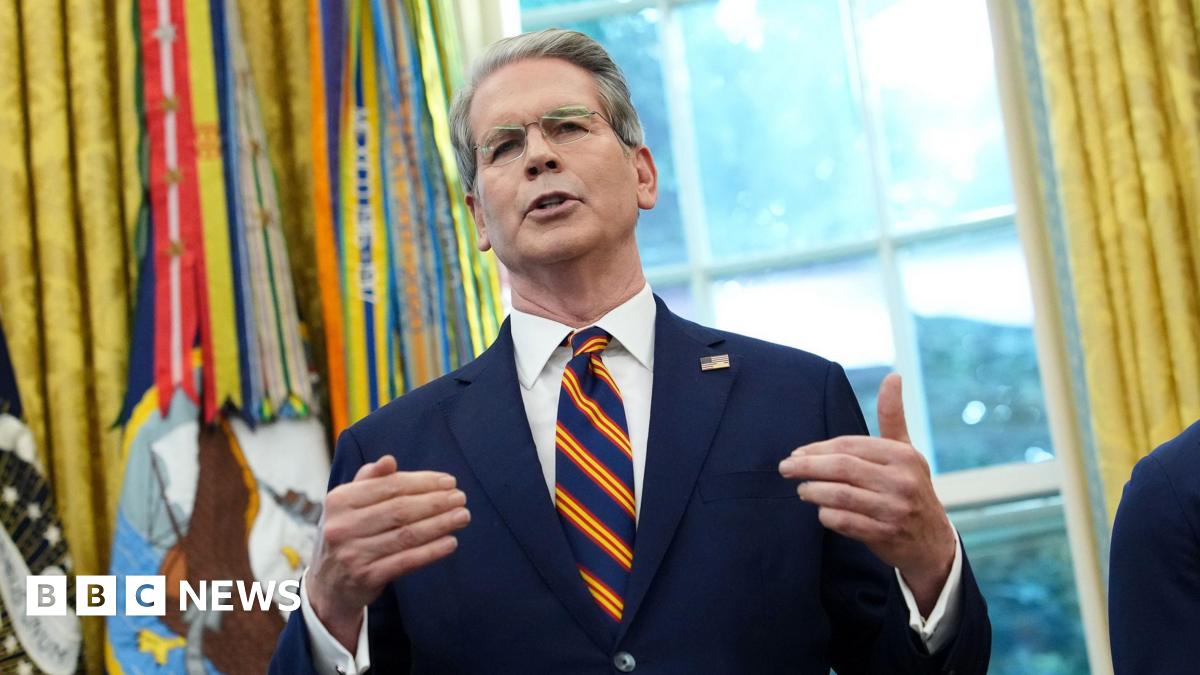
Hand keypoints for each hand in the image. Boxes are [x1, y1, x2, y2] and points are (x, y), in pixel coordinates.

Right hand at [306, 455, 469, 648]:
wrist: (328, 586)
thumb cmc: (347, 534)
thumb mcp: (348, 505)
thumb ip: (369, 480)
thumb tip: (389, 461)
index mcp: (339, 500)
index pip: (389, 486)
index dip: (423, 482)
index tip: (449, 481)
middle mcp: (343, 526)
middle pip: (400, 510)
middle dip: (436, 502)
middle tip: (461, 498)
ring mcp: (353, 553)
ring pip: (407, 535)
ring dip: (440, 524)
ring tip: (463, 516)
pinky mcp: (366, 577)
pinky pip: (406, 561)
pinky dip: (432, 551)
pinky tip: (451, 542)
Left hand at [778, 373, 955, 614]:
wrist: (932, 540)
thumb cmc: (910, 487)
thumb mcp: (906, 450)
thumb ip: (893, 416)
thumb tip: (892, 376)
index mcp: (902, 456)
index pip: (849, 446)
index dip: (818, 448)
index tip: (796, 452)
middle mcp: (901, 481)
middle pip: (841, 468)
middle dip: (807, 467)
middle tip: (785, 468)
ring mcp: (894, 509)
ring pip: (840, 496)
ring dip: (813, 491)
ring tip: (801, 490)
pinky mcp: (886, 535)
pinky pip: (845, 522)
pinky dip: (827, 516)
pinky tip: (820, 512)